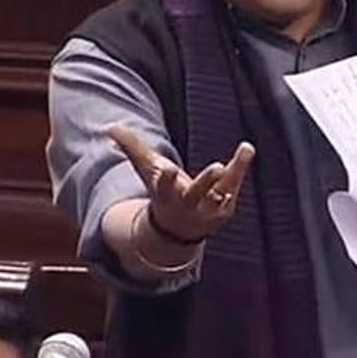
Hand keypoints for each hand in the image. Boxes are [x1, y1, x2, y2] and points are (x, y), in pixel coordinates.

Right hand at [109, 125, 254, 241]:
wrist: (178, 230)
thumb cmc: (162, 192)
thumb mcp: (148, 171)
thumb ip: (131, 148)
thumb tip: (110, 128)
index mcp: (165, 196)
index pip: (163, 188)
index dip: (165, 180)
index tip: (167, 169)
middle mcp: (186, 205)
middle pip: (195, 194)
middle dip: (205, 182)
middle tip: (217, 167)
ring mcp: (207, 210)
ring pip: (220, 193)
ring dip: (230, 175)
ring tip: (238, 154)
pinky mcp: (224, 209)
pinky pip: (233, 186)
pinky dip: (240, 166)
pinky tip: (246, 148)